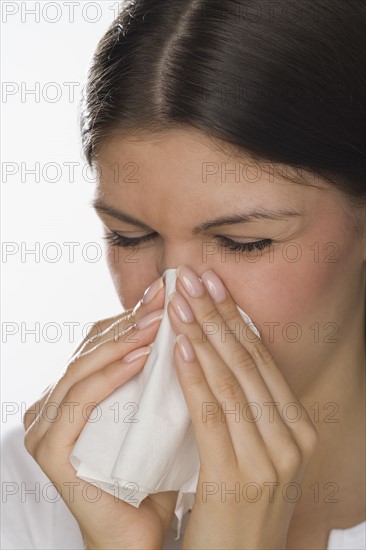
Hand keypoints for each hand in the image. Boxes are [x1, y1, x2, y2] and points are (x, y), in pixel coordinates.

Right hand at [23, 276, 177, 549]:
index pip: (102, 340)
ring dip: (124, 340)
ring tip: (159, 319)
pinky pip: (80, 402)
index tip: (167, 289)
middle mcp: (54, 404)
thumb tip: (188, 319)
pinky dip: (110, 375)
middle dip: (132, 318)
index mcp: (76, 391)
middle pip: (93, 348)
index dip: (132, 313)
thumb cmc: (154, 470)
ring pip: (84, 368)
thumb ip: (159, 372)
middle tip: (166, 294)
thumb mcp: (158, 410)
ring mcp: (47, 427)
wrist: (142, 535)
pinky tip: (141, 356)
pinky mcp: (51, 451)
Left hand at [167, 265, 318, 549]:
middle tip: (192, 279)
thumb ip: (245, 412)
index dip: (235, 319)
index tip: (213, 286)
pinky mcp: (239, 477)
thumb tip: (217, 358)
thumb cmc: (239, 509)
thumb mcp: (254, 454)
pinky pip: (213, 413)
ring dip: (203, 335)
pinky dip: (195, 376)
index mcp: (298, 429)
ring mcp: (271, 459)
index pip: (262, 362)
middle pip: (248, 363)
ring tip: (180, 302)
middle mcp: (292, 439)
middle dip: (217, 315)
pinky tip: (181, 347)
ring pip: (231, 381)